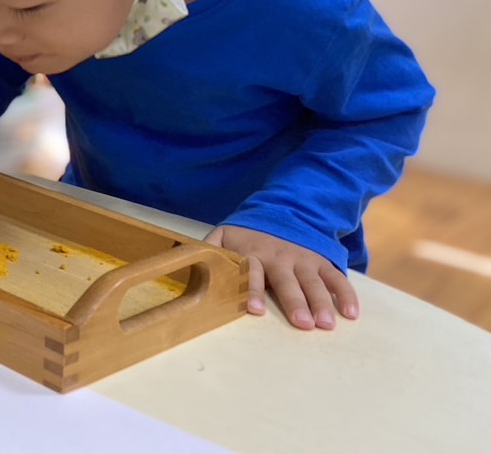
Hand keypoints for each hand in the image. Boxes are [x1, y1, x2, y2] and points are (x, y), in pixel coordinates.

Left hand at [205, 225, 359, 330]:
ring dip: (321, 302)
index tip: (257, 311)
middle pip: (288, 281)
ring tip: (327, 324)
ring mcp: (303, 259)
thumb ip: (209, 248)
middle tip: (302, 324)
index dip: (254, 290)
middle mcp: (280, 256)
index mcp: (253, 253)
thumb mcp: (224, 235)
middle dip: (295, 302)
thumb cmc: (247, 237)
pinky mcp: (321, 262)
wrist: (281, 213)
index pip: (252, 272)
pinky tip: (351, 313)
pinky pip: (336, 277)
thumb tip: (186, 259)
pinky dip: (346, 294)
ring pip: (314, 282)